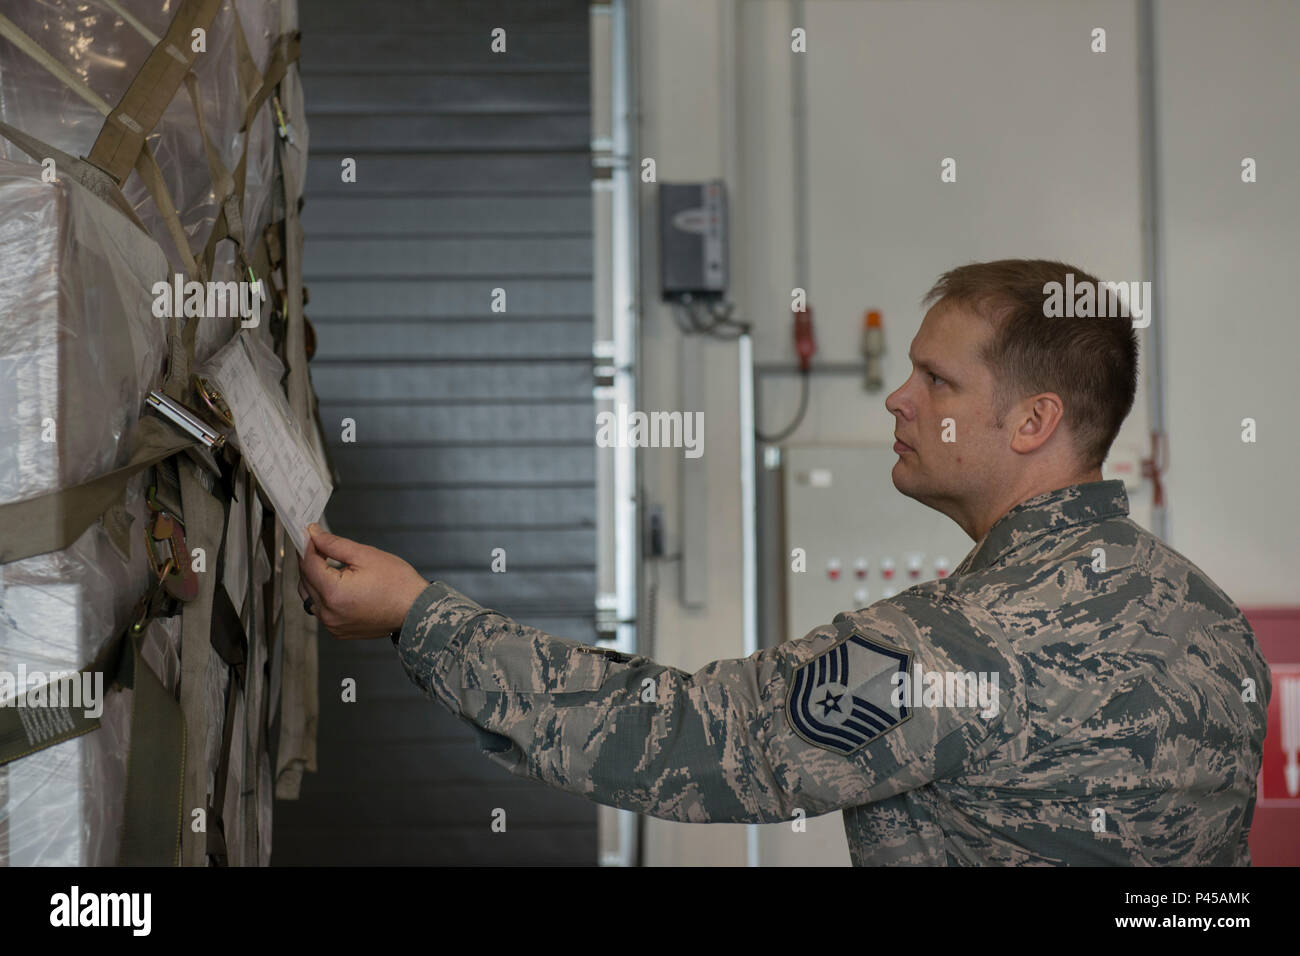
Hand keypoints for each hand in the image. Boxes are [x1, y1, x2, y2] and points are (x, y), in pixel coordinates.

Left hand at [297, 523, 429, 638]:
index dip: (307, 546)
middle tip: (319, 545)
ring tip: (330, 564)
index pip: (308, 564)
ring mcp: (333, 624)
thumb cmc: (398, 584)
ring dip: (315, 579)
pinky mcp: (339, 630)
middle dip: (310, 561)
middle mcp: (329, 613)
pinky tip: (339, 584)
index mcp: (333, 593)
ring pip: (310, 596)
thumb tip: (314, 534)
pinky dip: (324, 596)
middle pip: (305, 581)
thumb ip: (334, 544)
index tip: (309, 534)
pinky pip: (321, 610)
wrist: (416, 610)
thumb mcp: (366, 555)